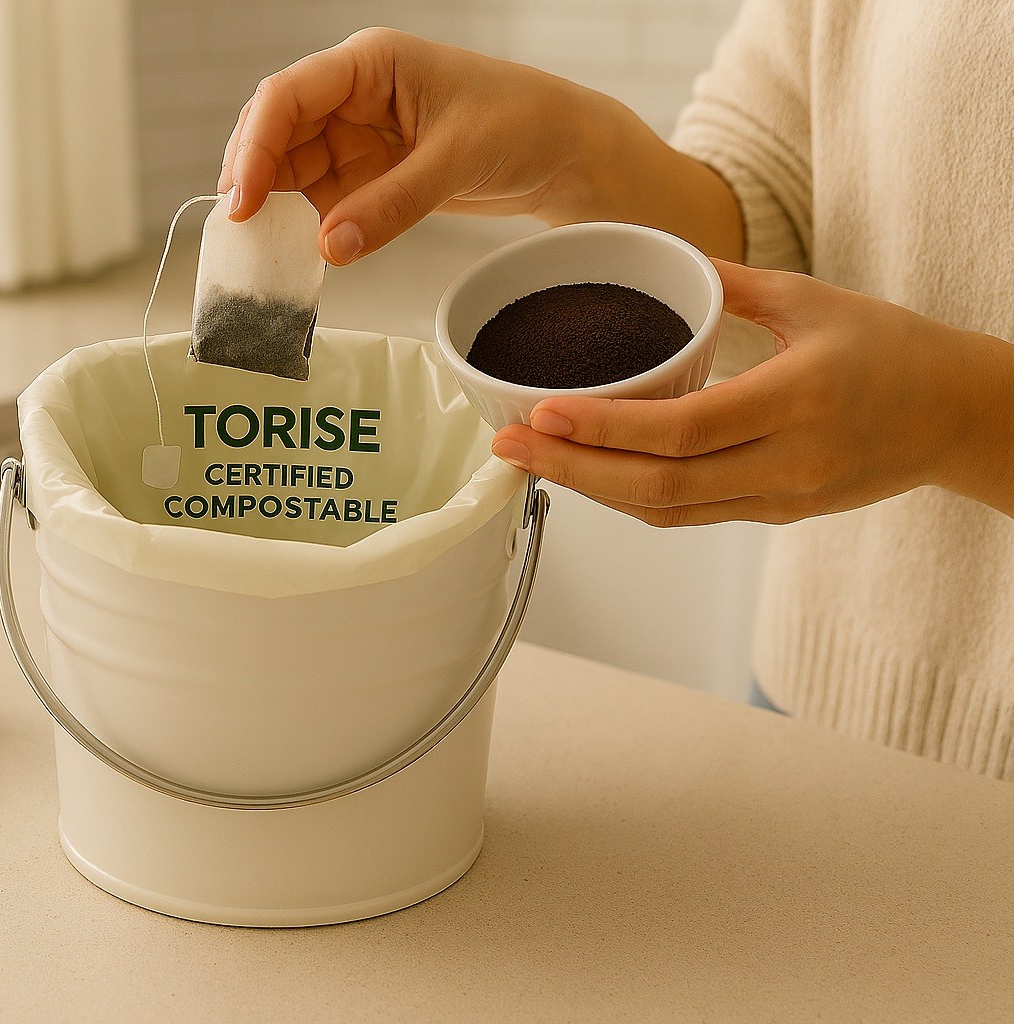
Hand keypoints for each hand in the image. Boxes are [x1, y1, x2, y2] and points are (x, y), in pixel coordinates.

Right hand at [217, 28, 742, 264]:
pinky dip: (304, 227)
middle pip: (276, 133)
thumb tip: (331, 246)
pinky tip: (295, 253)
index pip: (289, 96)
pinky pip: (319, 200)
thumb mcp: (457, 160)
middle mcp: (351, 96)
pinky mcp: (366, 175)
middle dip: (253, 179)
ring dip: (274, 209)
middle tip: (240, 230)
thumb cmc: (522, 124)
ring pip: (290, 170)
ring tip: (261, 250)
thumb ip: (392, 205)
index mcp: (369, 64)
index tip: (244, 199)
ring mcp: (355, 137)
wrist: (565, 152)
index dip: (256, 145)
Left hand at [490, 259, 1013, 523]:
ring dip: (593, 491)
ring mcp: (782, 498)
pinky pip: (691, 517)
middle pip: (659, 484)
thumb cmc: (892, 350)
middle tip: (507, 447)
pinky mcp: (777, 516)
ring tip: (532, 462)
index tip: (540, 412)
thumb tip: (661, 255)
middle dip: (573, 469)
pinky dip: (633, 501)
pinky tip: (589, 476)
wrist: (959, 418)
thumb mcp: (815, 299)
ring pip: (668, 511)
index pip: (681, 430)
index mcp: (797, 401)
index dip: (604, 428)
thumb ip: (731, 284)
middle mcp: (787, 462)